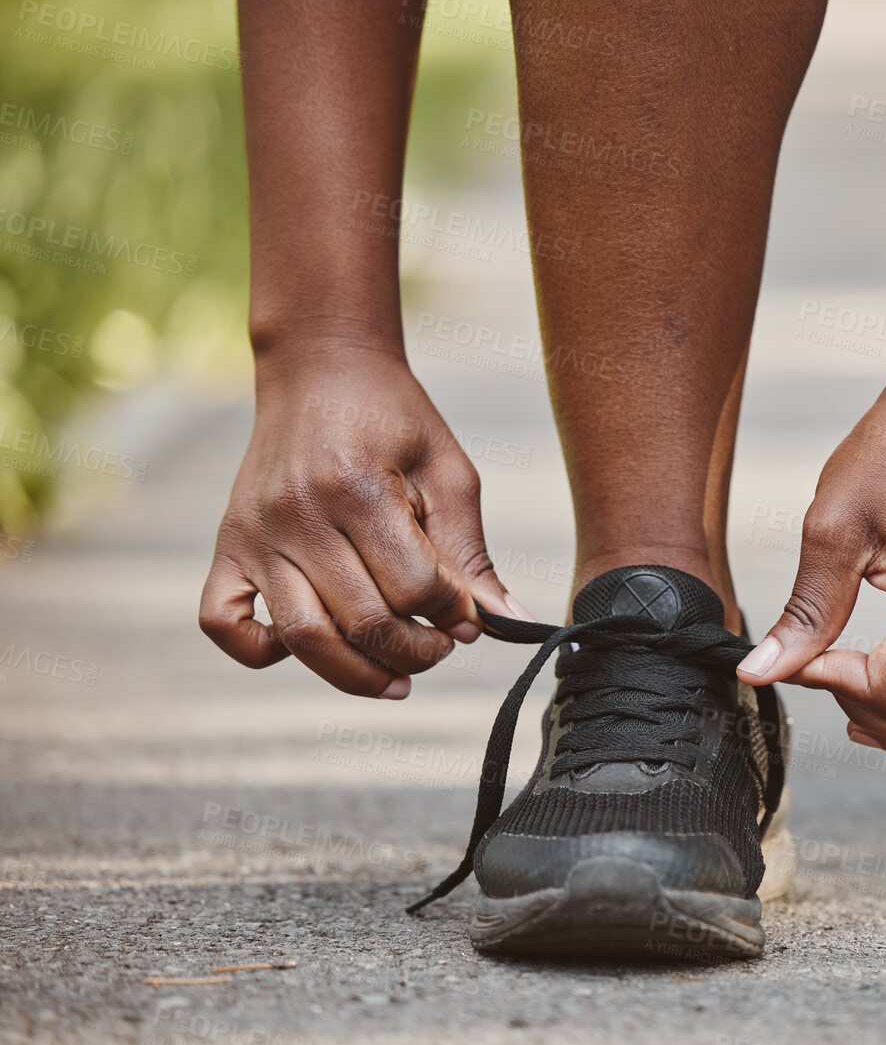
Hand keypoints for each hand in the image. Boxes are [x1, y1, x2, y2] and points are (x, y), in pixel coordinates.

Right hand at [199, 342, 527, 697]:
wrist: (321, 369)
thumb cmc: (394, 420)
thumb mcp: (447, 471)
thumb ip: (471, 550)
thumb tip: (504, 618)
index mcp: (358, 488)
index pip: (414, 587)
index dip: (452, 614)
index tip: (467, 615)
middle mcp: (298, 515)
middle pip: (362, 622)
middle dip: (416, 651)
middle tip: (439, 646)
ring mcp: (256, 534)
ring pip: (302, 638)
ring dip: (357, 673)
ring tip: (397, 675)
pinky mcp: (228, 545)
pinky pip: (222, 622)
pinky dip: (259, 650)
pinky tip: (310, 647)